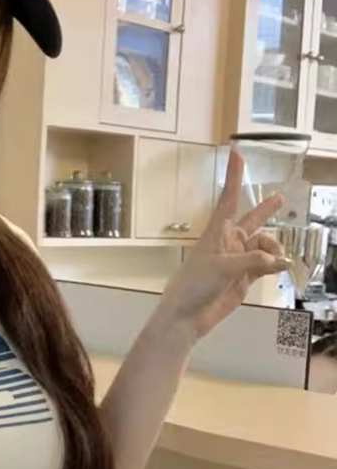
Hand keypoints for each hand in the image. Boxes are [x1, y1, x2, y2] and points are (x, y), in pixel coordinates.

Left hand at [161, 151, 291, 338]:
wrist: (188, 315)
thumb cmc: (194, 285)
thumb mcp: (223, 267)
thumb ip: (253, 260)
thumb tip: (279, 261)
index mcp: (217, 232)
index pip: (229, 199)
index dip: (234, 176)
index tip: (235, 153)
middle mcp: (228, 242)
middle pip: (252, 220)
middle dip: (266, 210)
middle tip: (279, 197)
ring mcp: (237, 259)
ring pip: (265, 245)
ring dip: (274, 249)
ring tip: (276, 260)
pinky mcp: (244, 277)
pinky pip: (266, 264)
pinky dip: (274, 265)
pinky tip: (281, 267)